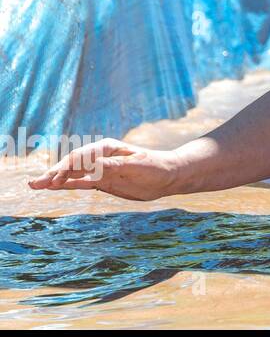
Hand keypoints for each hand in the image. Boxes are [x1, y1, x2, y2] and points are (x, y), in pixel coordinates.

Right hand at [27, 138, 184, 201]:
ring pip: (73, 174)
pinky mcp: (102, 181)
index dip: (67, 167)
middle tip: (36, 183)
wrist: (169, 176)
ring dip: (55, 179)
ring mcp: (99, 170)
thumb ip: (113, 167)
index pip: (82, 157)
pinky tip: (52, 187)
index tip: (56, 178)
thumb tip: (91, 167)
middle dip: (54, 173)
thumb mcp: (136, 166)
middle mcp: (100, 157)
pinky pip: (80, 183)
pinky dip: (66, 185)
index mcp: (108, 149)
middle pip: (72, 165)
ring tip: (35, 184)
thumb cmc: (156, 167)